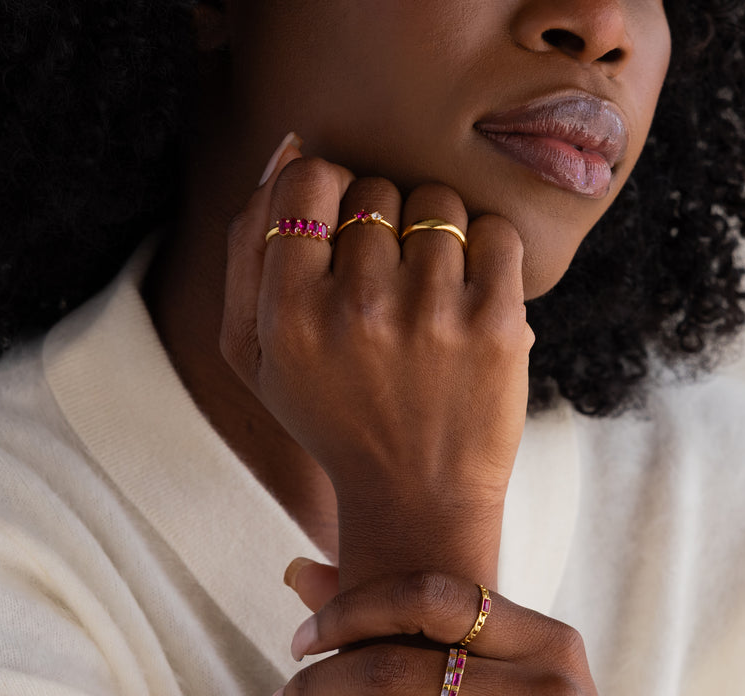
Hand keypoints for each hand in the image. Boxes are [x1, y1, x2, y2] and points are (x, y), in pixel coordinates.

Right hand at [220, 145, 534, 556]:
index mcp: (288, 314)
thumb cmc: (333, 417)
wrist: (416, 497)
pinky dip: (486, 252)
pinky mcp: (494, 325)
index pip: (308, 180)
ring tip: (428, 293)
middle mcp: (356, 309)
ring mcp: (431, 315)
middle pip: (375, 188)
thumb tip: (292, 148)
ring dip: (434, 235)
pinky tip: (467, 294)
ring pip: (437, 203)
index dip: (327, 194)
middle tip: (385, 284)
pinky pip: (495, 231)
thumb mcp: (256, 355)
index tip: (340, 236)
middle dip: (381, 223)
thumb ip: (249, 250)